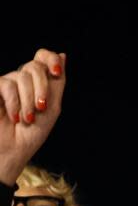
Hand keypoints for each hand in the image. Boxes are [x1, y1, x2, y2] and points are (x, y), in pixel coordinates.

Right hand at [0, 49, 66, 184]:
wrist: (13, 150)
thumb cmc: (32, 133)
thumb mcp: (51, 107)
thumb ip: (57, 82)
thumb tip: (62, 55)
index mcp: (38, 82)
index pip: (43, 57)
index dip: (50, 59)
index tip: (56, 73)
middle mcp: (22, 79)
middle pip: (35, 66)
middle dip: (42, 89)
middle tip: (41, 108)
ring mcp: (7, 82)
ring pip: (22, 76)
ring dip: (29, 102)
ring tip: (27, 119)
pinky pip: (7, 84)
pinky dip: (14, 103)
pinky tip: (15, 117)